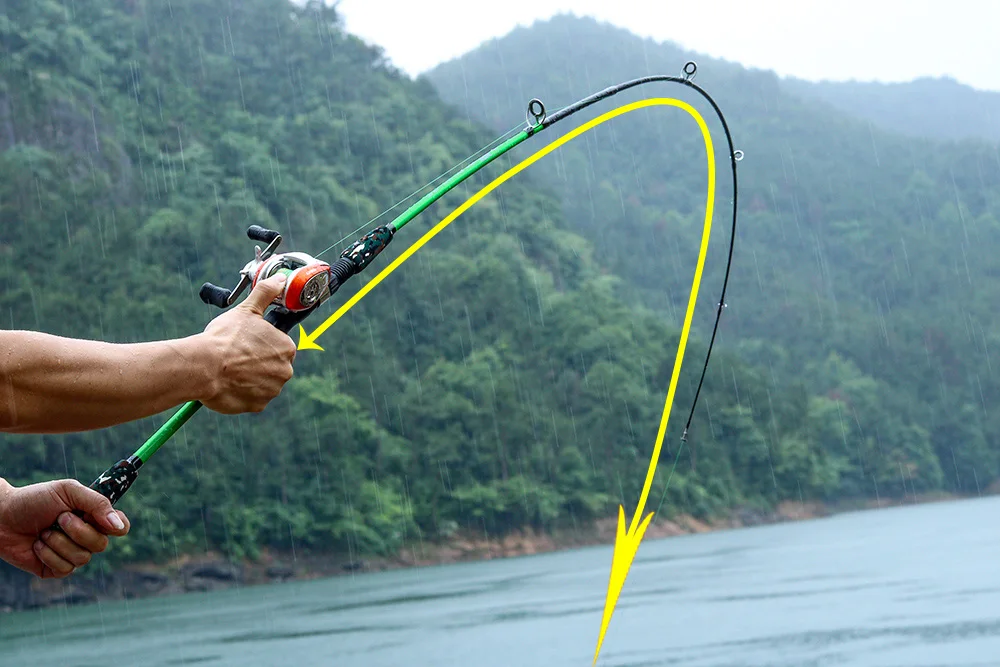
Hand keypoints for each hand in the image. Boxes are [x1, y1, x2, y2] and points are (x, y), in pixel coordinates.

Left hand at [0, 479, 129, 577]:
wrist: (1, 517)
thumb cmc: (35, 500)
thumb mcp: (68, 491)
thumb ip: (97, 503)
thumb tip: (118, 526)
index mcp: (94, 516)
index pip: (121, 527)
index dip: (117, 526)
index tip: (101, 520)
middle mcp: (87, 537)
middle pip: (102, 544)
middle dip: (78, 531)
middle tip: (59, 518)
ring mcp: (72, 554)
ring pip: (83, 558)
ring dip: (59, 542)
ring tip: (44, 532)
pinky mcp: (56, 569)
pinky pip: (65, 568)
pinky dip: (48, 554)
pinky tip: (37, 545)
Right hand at [197, 273, 296, 413]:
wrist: (203, 366)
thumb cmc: (224, 337)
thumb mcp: (247, 310)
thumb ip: (266, 294)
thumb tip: (280, 279)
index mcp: (286, 348)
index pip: (279, 346)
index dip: (261, 345)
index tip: (246, 344)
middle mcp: (285, 371)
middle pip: (273, 366)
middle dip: (257, 363)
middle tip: (237, 357)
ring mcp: (272, 390)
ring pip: (263, 383)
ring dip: (250, 378)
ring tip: (231, 370)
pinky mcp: (258, 405)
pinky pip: (253, 399)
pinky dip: (243, 393)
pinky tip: (229, 383)